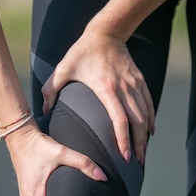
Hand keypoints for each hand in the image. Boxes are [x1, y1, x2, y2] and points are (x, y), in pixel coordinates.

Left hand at [41, 30, 154, 165]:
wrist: (106, 33)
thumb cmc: (82, 52)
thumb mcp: (63, 68)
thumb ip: (50, 89)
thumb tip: (43, 109)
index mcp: (106, 89)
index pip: (119, 119)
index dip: (123, 139)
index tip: (124, 156)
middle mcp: (124, 89)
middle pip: (136, 122)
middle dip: (138, 145)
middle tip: (137, 162)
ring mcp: (134, 86)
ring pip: (145, 115)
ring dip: (145, 136)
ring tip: (143, 153)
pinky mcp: (140, 82)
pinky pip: (149, 104)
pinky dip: (151, 119)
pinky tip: (150, 131)